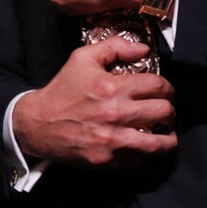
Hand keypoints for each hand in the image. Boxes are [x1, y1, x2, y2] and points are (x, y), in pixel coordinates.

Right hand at [12, 39, 177, 167]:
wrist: (36, 124)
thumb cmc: (61, 91)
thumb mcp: (82, 59)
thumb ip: (114, 47)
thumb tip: (143, 49)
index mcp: (111, 88)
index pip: (159, 86)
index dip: (167, 88)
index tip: (164, 92)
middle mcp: (115, 114)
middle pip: (165, 112)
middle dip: (170, 111)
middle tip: (164, 111)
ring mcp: (112, 140)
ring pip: (160, 143)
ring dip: (167, 137)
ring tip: (165, 133)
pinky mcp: (107, 159)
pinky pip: (140, 159)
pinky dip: (146, 153)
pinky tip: (142, 145)